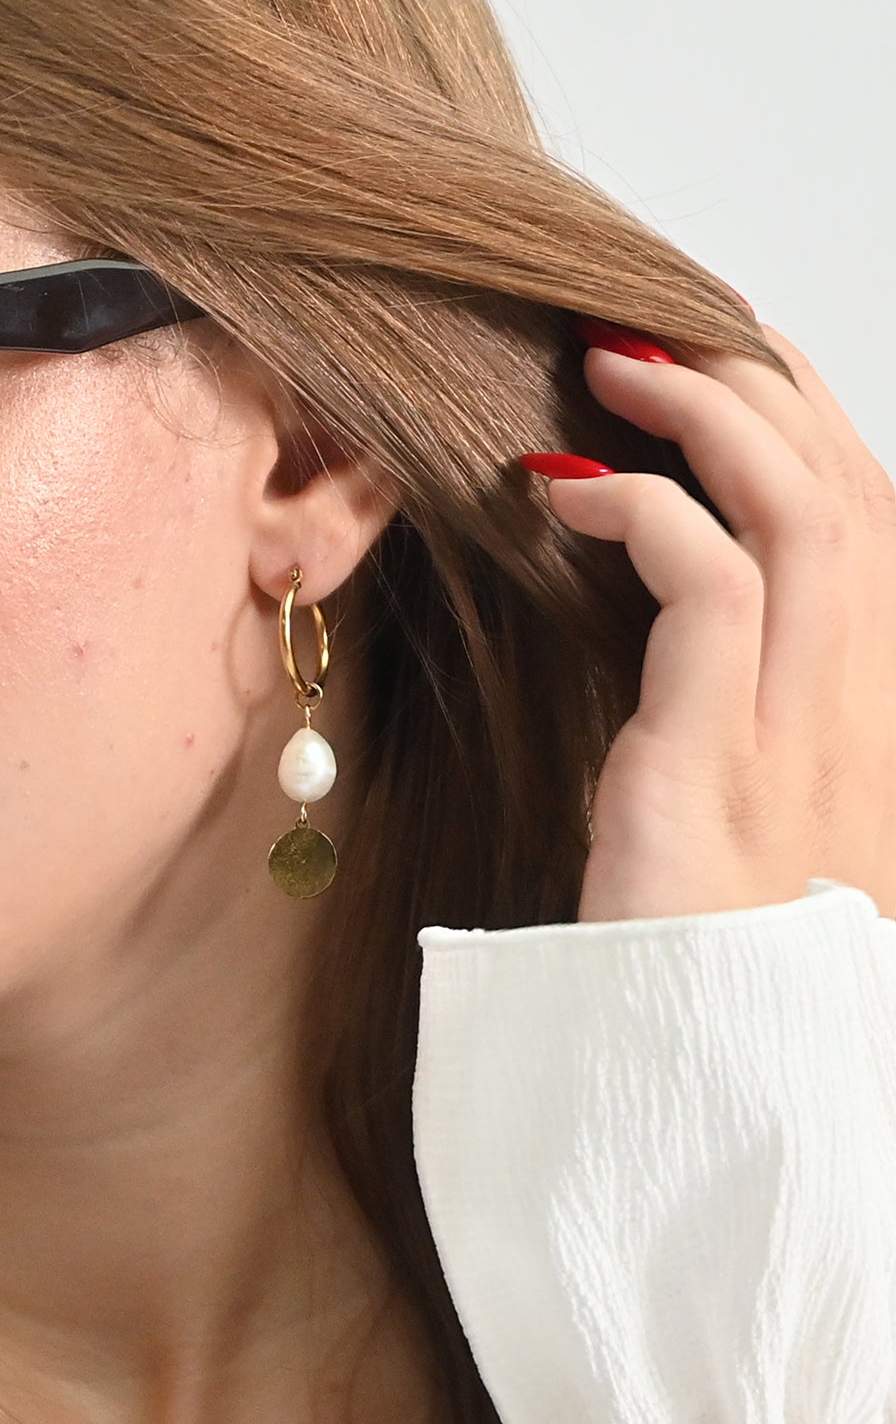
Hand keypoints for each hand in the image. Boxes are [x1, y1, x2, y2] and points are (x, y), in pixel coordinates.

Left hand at [524, 317, 895, 922]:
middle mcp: (859, 716)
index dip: (797, 422)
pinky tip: (560, 484)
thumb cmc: (692, 968)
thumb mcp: (721, 828)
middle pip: (851, 490)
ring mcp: (806, 741)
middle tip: (645, 324)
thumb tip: (646, 632)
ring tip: (607, 360)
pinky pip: (717, 587)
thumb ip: (712, 725)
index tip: (710, 356)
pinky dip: (644, 509)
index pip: (863, 526)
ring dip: (710, 413)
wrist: (708, 1099)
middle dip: (757, 383)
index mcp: (862, 723)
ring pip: (809, 511)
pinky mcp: (722, 768)